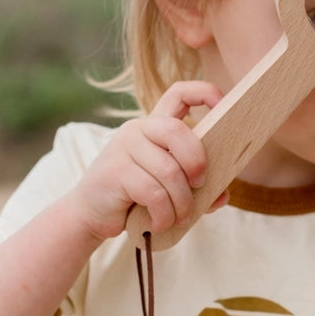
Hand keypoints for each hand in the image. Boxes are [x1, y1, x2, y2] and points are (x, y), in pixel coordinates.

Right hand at [71, 80, 225, 239]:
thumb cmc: (136, 197)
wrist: (91, 214)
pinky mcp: (114, 171)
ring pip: (169, 171)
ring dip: (181, 202)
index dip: (204, 93)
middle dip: (196, 162)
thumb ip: (197, 188)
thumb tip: (222, 197)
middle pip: (177, 131)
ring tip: (179, 217)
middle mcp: (139, 130)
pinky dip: (164, 214)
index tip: (223, 104)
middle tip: (199, 185)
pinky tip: (159, 223)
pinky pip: (153, 193)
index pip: (179, 94)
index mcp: (156, 127)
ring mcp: (123, 147)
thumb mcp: (170, 189)